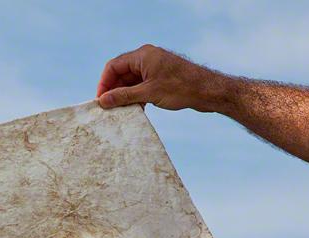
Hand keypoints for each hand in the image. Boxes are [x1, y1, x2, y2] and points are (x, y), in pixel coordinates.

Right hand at [97, 44, 217, 110]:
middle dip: (114, 90)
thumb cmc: (181, 88)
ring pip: (132, 81)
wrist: (208, 91)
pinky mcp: (161, 78)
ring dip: (125, 95)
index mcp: (142, 55)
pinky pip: (142, 85)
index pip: (114, 66)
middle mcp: (147, 58)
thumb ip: (124, 96)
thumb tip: (103, 101)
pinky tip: (136, 109)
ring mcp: (155, 68)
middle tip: (108, 108)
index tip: (101, 100)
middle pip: (122, 73)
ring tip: (120, 111)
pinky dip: (136, 96)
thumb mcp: (148, 93)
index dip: (104, 83)